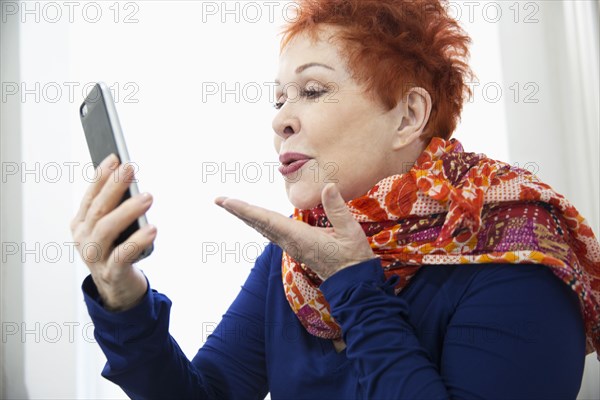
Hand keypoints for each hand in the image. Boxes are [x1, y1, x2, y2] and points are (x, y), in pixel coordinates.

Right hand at [70, 153, 156, 310]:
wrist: (119, 290)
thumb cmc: (116, 251)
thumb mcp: (112, 228)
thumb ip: (115, 208)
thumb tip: (128, 179)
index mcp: (81, 224)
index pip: (91, 195)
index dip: (101, 176)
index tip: (115, 158)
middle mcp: (84, 239)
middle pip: (98, 209)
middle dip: (114, 187)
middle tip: (131, 169)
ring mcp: (95, 257)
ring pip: (107, 229)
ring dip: (127, 211)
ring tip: (148, 197)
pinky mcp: (112, 273)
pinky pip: (123, 255)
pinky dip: (137, 241)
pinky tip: (152, 229)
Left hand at [214, 183, 376, 280]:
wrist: (352, 282)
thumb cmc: (353, 258)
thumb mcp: (350, 232)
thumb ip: (337, 209)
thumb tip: (328, 186)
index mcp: (299, 237)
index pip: (267, 220)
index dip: (246, 210)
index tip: (227, 202)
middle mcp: (290, 242)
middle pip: (259, 224)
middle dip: (239, 211)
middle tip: (218, 200)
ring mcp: (291, 246)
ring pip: (264, 228)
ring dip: (247, 216)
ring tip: (231, 205)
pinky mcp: (296, 247)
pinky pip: (271, 232)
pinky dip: (259, 221)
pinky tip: (255, 218)